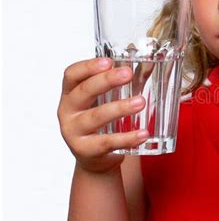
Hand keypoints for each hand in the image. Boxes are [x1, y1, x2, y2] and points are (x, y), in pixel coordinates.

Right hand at [57, 57, 148, 173]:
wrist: (94, 158)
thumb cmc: (100, 123)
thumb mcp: (101, 101)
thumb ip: (117, 85)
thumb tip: (148, 66)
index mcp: (70, 94)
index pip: (71, 75)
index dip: (88, 67)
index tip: (109, 62)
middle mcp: (67, 112)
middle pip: (83, 92)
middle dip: (106, 81)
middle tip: (128, 74)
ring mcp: (74, 132)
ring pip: (96, 116)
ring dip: (120, 108)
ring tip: (140, 102)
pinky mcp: (85, 151)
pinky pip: (107, 142)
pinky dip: (127, 138)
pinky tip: (143, 133)